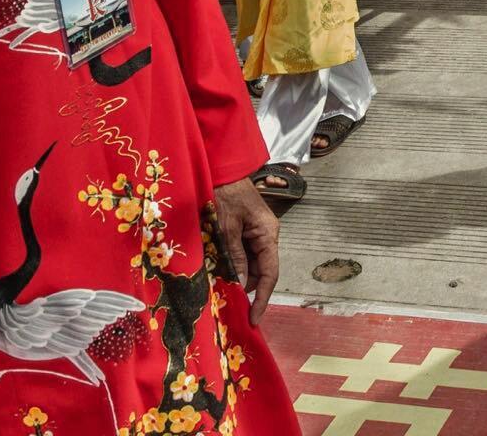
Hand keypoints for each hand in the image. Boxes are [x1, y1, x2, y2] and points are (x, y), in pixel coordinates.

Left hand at [211, 178, 278, 325]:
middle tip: (223, 300)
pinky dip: (230, 263)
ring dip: (235, 274)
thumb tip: (240, 286)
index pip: (270, 274)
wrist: (222, 168)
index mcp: (267, 234)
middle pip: (259, 271)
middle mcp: (266, 236)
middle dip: (244, 287)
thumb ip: (234, 256)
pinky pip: (241, 254)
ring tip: (215, 282)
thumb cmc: (225, 194)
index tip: (253, 318)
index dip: (263, 298)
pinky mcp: (245, 230)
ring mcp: (256, 233)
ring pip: (249, 264)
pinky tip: (217, 268)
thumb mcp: (227, 227)